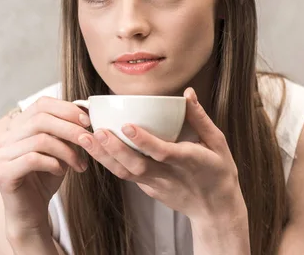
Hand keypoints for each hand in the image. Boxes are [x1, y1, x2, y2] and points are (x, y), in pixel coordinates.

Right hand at [0, 97, 89, 238]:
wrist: (32, 213)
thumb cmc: (47, 178)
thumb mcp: (61, 149)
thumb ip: (66, 130)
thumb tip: (85, 111)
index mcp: (18, 126)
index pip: (42, 104)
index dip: (66, 109)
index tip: (87, 121)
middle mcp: (6, 136)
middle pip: (41, 119)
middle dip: (70, 128)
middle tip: (89, 140)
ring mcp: (1, 154)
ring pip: (40, 139)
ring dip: (67, 150)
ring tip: (79, 163)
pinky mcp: (3, 173)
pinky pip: (33, 159)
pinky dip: (53, 163)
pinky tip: (61, 171)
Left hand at [76, 87, 245, 221]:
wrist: (215, 210)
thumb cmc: (218, 172)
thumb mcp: (217, 143)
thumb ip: (200, 118)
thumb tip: (188, 93)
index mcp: (188, 161)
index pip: (163, 152)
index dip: (144, 140)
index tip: (126, 126)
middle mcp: (168, 175)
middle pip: (136, 165)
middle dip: (114, 149)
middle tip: (95, 131)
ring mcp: (156, 185)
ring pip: (125, 173)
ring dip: (103, 156)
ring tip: (84, 139)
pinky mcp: (148, 189)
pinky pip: (126, 175)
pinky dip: (109, 162)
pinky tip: (94, 147)